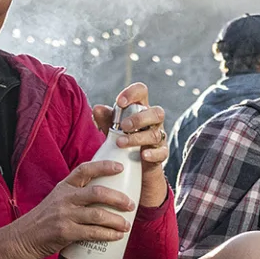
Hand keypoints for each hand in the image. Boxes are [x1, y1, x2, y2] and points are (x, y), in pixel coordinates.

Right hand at [0, 160, 137, 258]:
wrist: (23, 238)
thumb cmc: (45, 218)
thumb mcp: (58, 198)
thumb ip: (77, 194)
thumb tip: (105, 193)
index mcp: (64, 186)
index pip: (85, 169)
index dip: (104, 166)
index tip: (120, 167)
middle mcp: (65, 198)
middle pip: (97, 193)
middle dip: (118, 198)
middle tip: (130, 204)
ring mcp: (65, 215)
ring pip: (98, 215)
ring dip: (117, 220)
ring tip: (126, 224)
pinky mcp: (65, 232)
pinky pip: (92, 233)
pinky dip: (108, 234)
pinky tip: (117, 236)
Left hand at [91, 82, 168, 207]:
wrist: (136, 166)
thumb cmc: (124, 139)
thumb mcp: (113, 129)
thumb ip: (106, 119)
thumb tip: (97, 109)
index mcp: (141, 109)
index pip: (142, 92)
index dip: (133, 93)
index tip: (119, 102)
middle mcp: (153, 121)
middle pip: (157, 113)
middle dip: (139, 119)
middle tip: (123, 126)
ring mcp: (159, 137)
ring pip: (155, 134)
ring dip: (138, 137)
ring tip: (120, 143)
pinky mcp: (161, 153)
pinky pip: (162, 152)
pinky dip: (152, 153)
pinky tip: (142, 155)